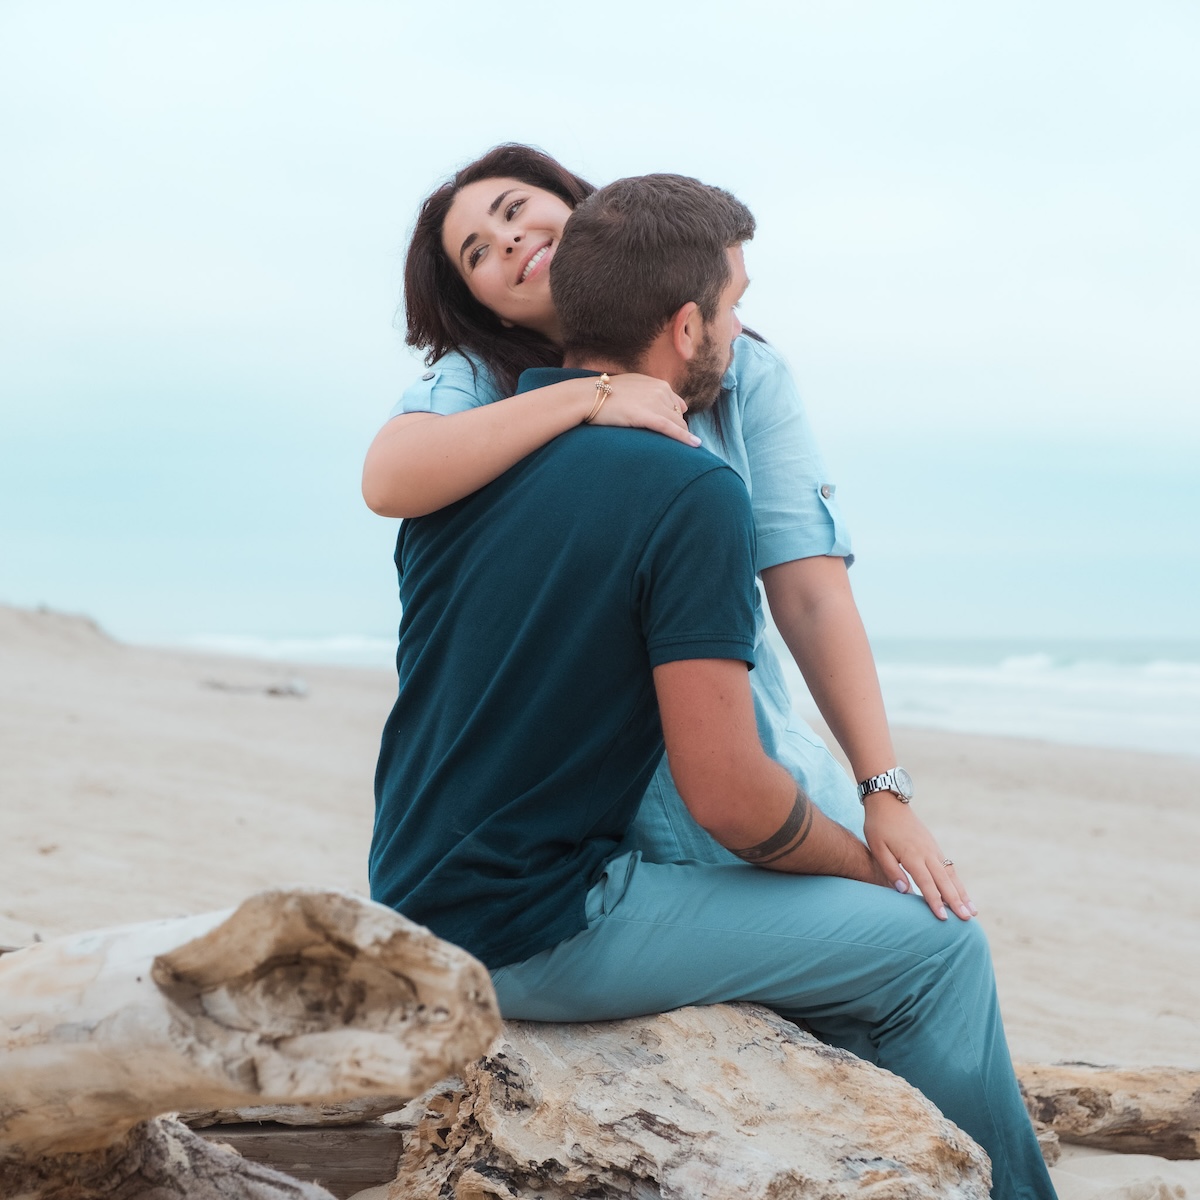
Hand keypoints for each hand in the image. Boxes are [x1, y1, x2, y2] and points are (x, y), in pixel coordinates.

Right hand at [591, 374, 700, 446]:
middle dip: (678, 429)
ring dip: (681, 436)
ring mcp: (655, 402)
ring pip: (677, 423)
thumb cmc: (604, 394)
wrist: (587, 396)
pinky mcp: (648, 415)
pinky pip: (671, 428)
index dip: (676, 418)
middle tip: (674, 445)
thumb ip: (650, 393)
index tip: (675, 430)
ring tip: (685, 452)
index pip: (676, 404)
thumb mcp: (631, 386)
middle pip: (679, 415)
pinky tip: (695, 445)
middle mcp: (660, 390)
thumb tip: (669, 406)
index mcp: (657, 383)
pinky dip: (685, 438)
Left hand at [862, 797, 976, 921]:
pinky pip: (949, 867)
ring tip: (972, 911)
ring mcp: (933, 849)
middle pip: (944, 881)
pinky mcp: (934, 847)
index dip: (935, 902)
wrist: (888, 801)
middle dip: (956, 902)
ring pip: (950, 875)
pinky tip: (961, 893)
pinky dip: (956, 881)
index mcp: (912, 855)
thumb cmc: (879, 826)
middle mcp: (927, 853)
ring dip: (961, 893)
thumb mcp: (877, 848)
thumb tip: (904, 891)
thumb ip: (890, 870)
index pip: (926, 883)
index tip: (943, 918)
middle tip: (968, 920)